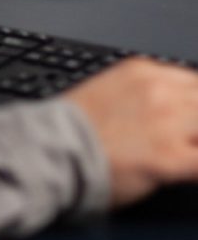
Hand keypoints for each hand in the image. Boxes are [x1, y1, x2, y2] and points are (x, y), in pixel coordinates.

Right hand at [65, 57, 197, 205]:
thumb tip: (171, 106)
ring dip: (196, 141)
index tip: (190, 121)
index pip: (196, 83)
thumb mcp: (112, 89)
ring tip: (183, 149)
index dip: (197, 103)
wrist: (55, 147)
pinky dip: (197, 164)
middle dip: (196, 122)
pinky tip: (186, 168)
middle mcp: (159, 91)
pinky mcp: (169, 156)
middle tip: (185, 137)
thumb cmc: (77, 126)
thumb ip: (145, 92)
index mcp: (143, 71)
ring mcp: (167, 122)